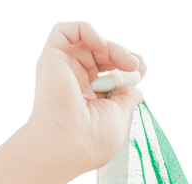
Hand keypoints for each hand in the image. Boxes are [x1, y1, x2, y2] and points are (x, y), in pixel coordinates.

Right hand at [24, 20, 146, 178]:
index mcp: (89, 100)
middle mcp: (74, 84)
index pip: (107, 73)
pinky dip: (85, 31)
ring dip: (110, 47)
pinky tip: (100, 45)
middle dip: (121, 56)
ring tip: (125, 62)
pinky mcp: (51, 60)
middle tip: (136, 66)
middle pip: (99, 56)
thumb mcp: (119, 118)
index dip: (125, 67)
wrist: (67, 144)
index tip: (140, 69)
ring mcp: (62, 71)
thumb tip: (135, 88)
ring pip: (86, 43)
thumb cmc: (93, 141)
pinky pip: (64, 32)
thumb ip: (127, 99)